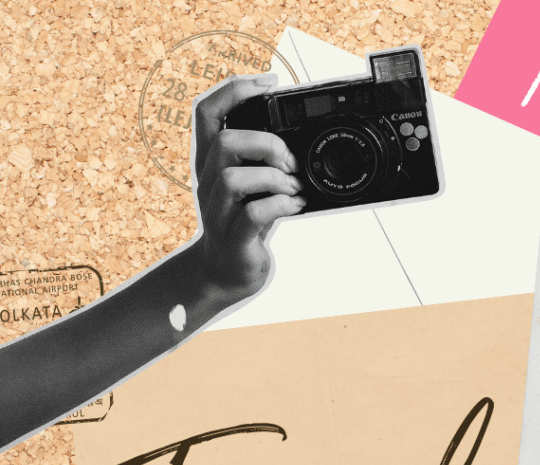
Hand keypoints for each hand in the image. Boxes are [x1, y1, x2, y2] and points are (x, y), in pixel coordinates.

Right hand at [191, 74, 306, 302]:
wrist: (226, 272)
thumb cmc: (243, 224)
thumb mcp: (252, 186)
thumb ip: (264, 162)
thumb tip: (297, 142)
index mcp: (210, 162)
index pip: (206, 112)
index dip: (234, 89)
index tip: (268, 81)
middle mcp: (207, 182)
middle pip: (224, 143)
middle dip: (265, 144)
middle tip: (290, 163)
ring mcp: (217, 212)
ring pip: (234, 178)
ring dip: (274, 179)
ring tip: (294, 190)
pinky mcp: (233, 238)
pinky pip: (252, 214)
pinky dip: (280, 206)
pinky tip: (294, 207)